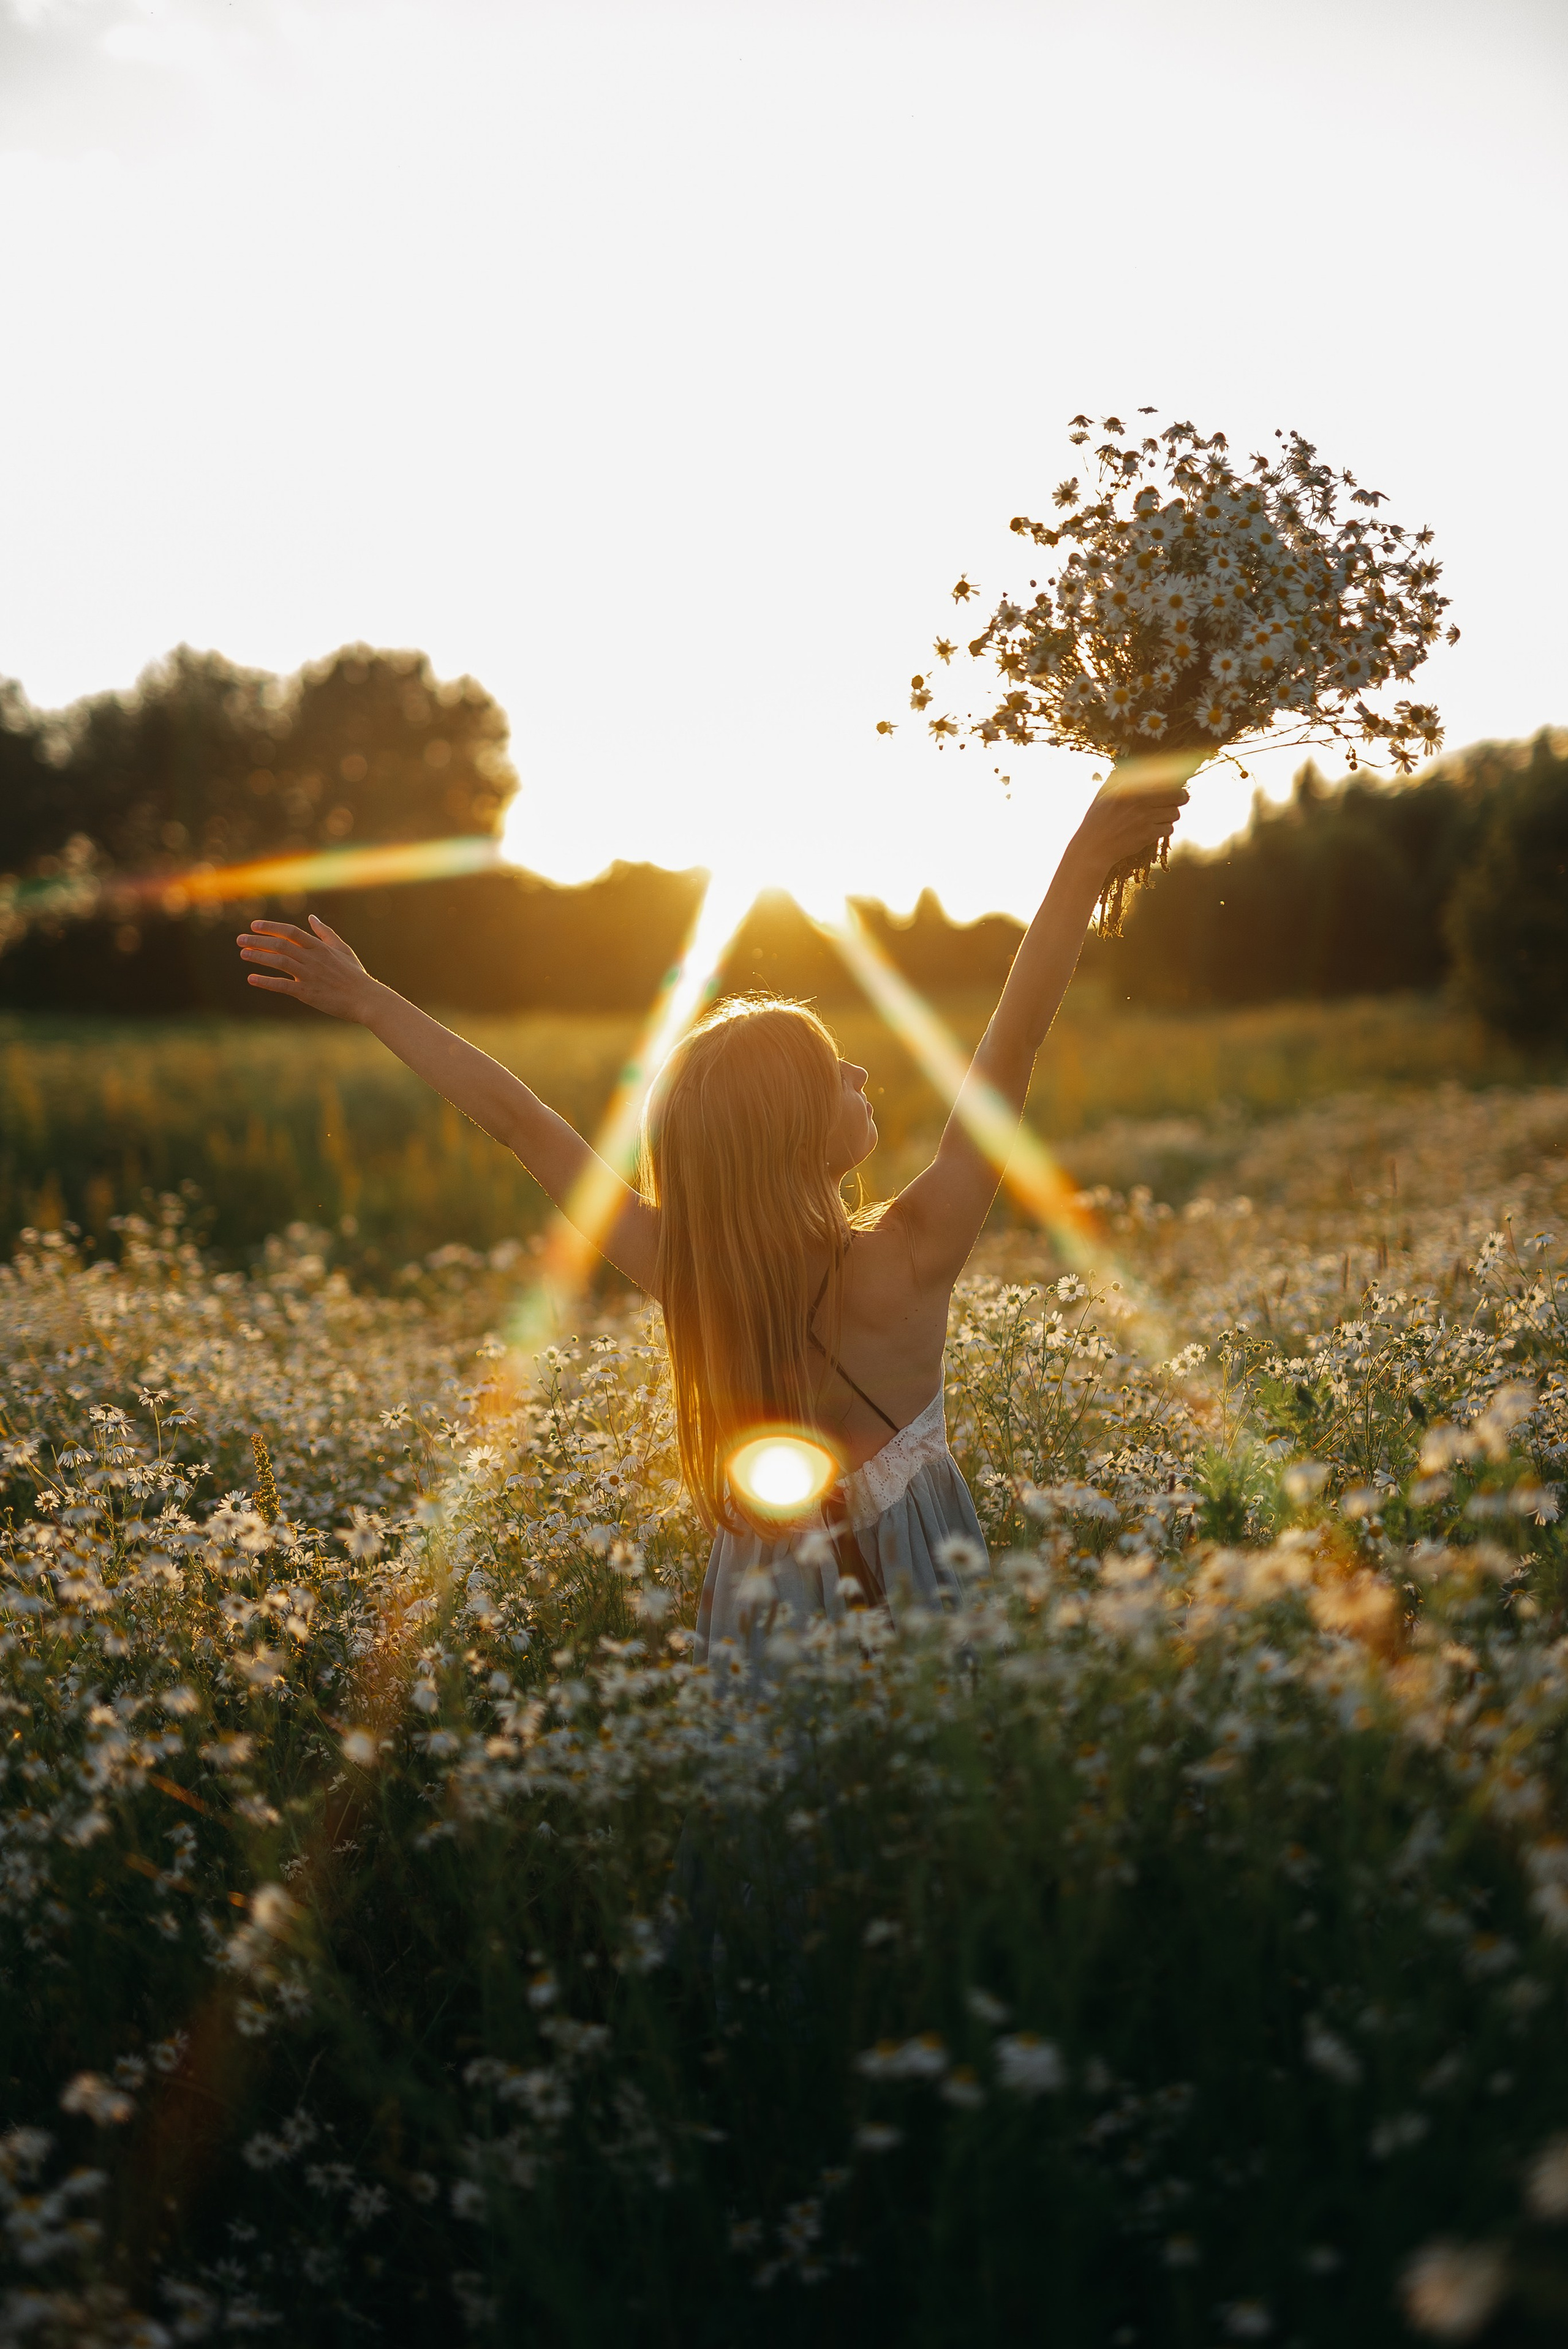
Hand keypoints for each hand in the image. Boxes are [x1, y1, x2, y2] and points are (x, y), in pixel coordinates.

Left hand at [236, 916, 377, 1020]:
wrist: (366, 999)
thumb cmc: (355, 975)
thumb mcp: (342, 949)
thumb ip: (325, 933)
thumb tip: (312, 918)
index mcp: (319, 947)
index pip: (290, 932)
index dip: (271, 927)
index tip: (254, 926)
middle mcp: (312, 958)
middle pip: (280, 944)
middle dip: (258, 941)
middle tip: (240, 940)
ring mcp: (309, 975)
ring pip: (279, 961)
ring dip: (259, 956)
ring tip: (243, 954)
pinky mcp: (307, 992)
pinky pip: (282, 985)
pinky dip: (266, 981)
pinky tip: (251, 978)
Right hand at [1073, 767, 1190, 881]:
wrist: (1093, 848)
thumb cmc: (1097, 820)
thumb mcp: (1104, 794)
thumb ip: (1119, 779)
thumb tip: (1136, 769)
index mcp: (1130, 787)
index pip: (1164, 779)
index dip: (1174, 782)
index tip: (1176, 786)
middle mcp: (1139, 800)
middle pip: (1176, 795)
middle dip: (1181, 798)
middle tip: (1181, 799)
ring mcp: (1144, 818)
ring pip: (1175, 813)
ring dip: (1171, 815)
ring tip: (1161, 817)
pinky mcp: (1147, 834)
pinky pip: (1168, 829)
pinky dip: (1164, 829)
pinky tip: (1155, 829)